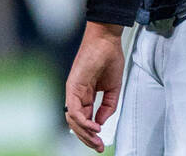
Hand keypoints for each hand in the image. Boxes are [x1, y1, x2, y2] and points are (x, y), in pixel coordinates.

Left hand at [65, 21, 124, 152]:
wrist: (106, 40)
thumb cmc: (109, 58)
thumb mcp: (112, 89)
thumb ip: (107, 107)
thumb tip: (100, 123)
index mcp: (85, 95)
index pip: (84, 119)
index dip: (91, 133)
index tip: (101, 143)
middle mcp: (76, 94)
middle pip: (76, 123)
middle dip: (87, 138)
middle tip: (98, 147)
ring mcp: (73, 90)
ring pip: (73, 119)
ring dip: (84, 133)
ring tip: (96, 140)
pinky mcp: (73, 86)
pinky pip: (74, 109)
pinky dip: (83, 121)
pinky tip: (94, 126)